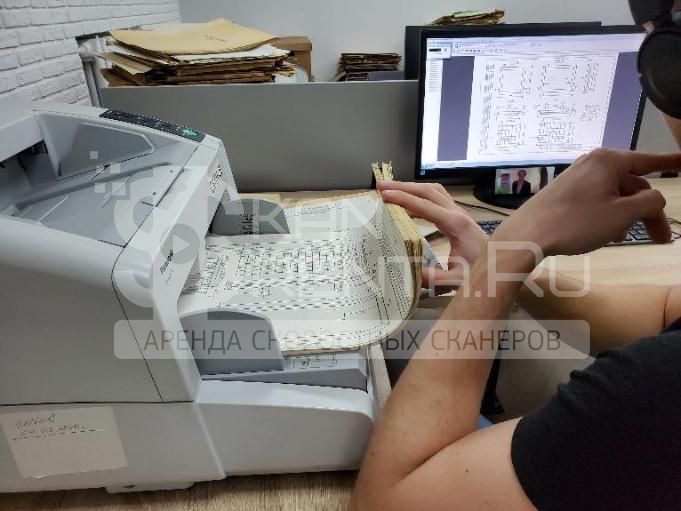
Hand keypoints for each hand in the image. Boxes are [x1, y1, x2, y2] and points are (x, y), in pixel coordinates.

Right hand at [377, 181, 486, 289]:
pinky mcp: (458, 219)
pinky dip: (419, 199)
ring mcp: (459, 215)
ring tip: (389, 191)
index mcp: (456, 225)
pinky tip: (406, 208)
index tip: (384, 195)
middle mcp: (458, 214)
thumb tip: (409, 272)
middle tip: (380, 186)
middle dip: (403, 186)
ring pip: (433, 192)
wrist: (504, 269)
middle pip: (428, 191)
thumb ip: (433, 278)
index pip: (426, 205)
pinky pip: (436, 201)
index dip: (404, 199)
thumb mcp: (457, 281)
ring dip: (411, 189)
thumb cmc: (483, 275)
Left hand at [492, 148, 680, 256]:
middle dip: (648, 211)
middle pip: (632, 185)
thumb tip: (655, 197)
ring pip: (614, 195)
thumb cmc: (577, 222)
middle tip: (662, 239)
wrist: (528, 234)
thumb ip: (649, 203)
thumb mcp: (622, 214)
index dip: (671, 164)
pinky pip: (596, 201)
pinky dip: (606, 216)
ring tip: (623, 238)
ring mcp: (576, 177)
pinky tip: (604, 235)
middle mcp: (593, 163)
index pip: (650, 160)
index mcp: (609, 161)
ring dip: (626, 217)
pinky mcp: (565, 193)